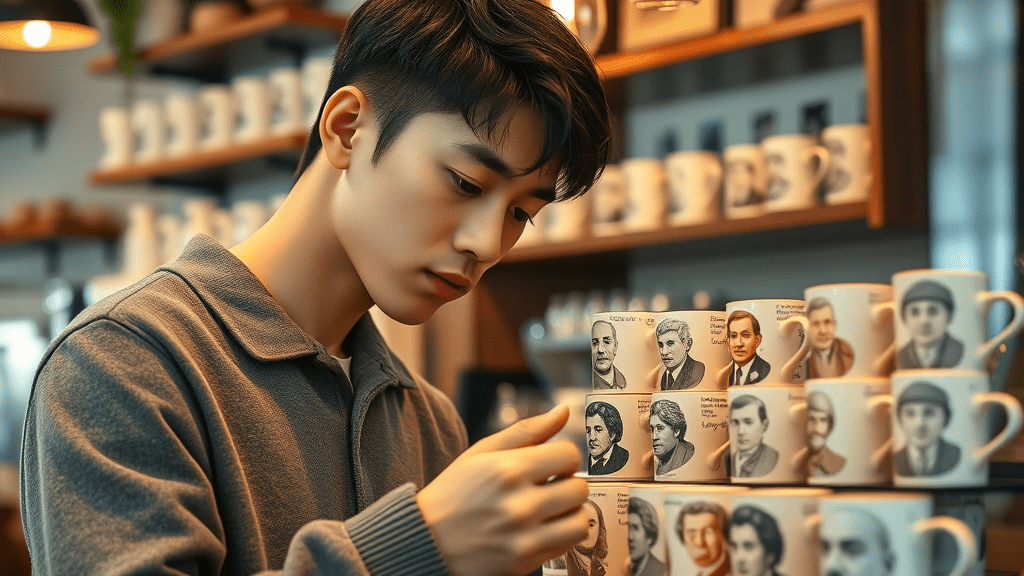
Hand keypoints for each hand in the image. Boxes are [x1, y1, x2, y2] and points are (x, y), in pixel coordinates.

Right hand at [417, 404, 587, 575]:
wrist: (426, 540)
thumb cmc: (454, 492)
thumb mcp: (482, 452)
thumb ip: (526, 430)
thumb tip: (563, 411)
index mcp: (508, 470)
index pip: (569, 454)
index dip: (564, 457)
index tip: (551, 465)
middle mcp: (519, 505)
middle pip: (579, 488)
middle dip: (568, 483)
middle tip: (550, 487)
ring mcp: (523, 537)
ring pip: (580, 520)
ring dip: (571, 512)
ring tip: (551, 509)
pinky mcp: (524, 562)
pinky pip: (566, 545)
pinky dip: (560, 535)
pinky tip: (540, 527)